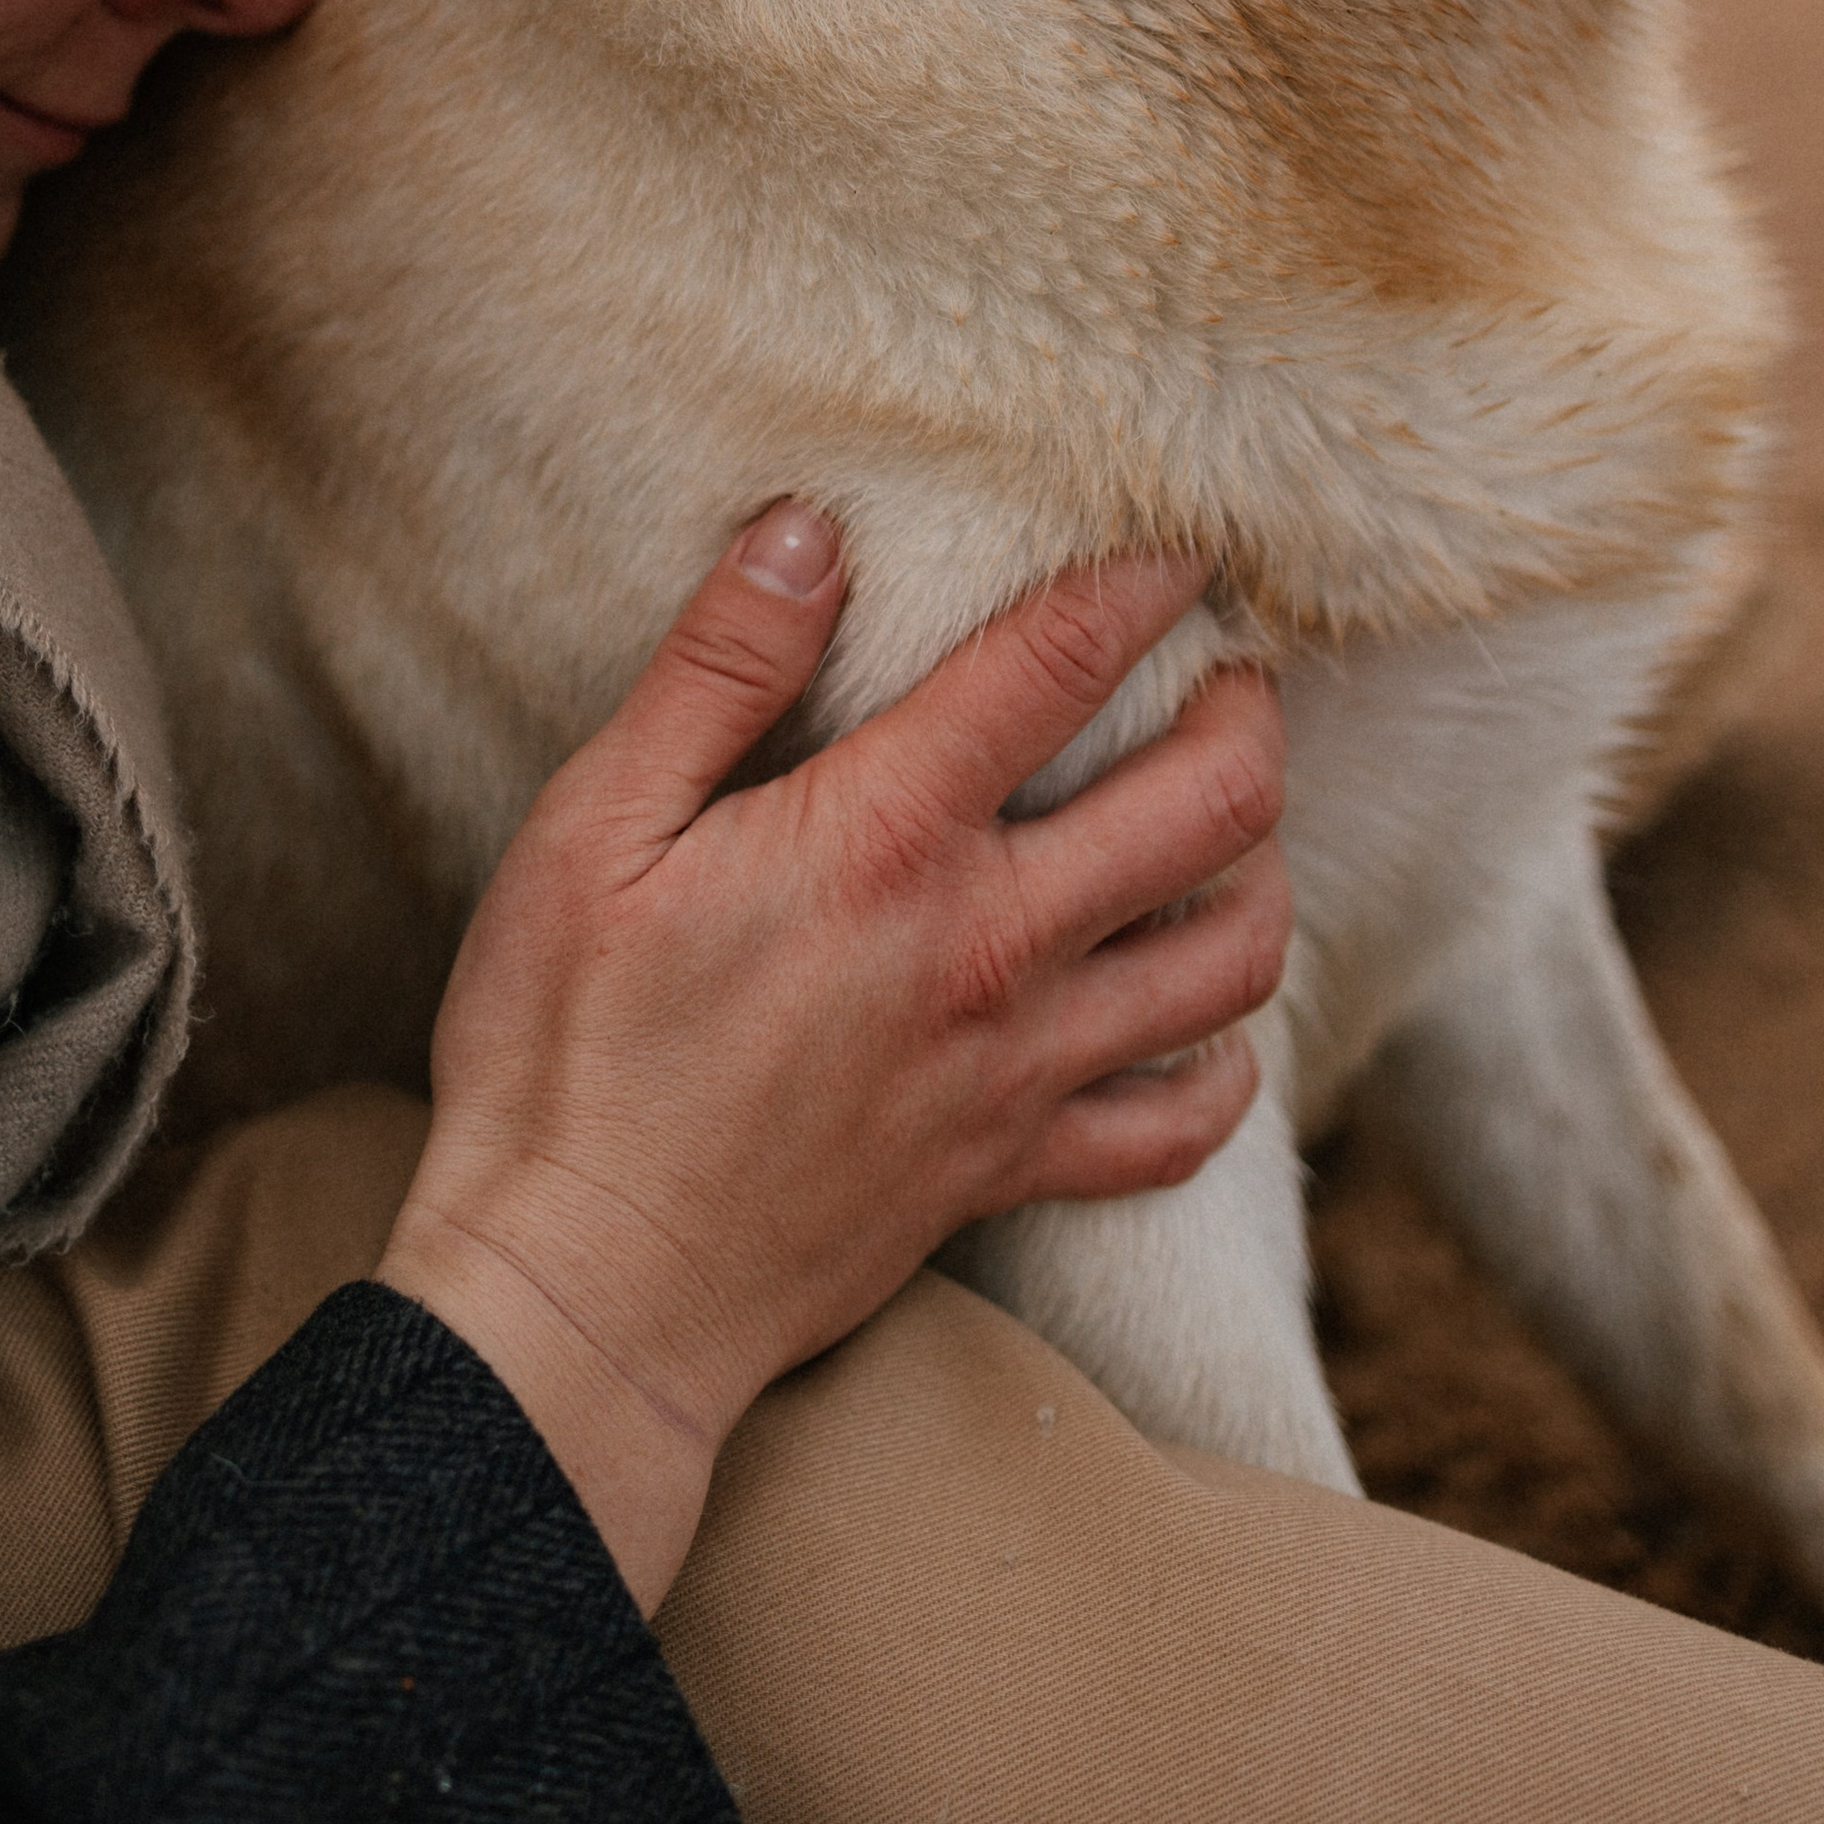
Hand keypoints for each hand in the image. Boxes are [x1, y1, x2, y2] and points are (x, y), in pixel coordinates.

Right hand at [376, 503, 1289, 1608]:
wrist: (585, 1293)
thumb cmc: (564, 1051)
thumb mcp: (596, 827)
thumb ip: (718, 670)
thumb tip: (808, 530)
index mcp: (886, 838)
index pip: (1059, 662)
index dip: (1139, 579)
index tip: (1179, 538)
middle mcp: (988, 945)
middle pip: (1209, 803)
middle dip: (1247, 713)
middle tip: (1235, 671)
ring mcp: (1017, 1068)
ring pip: (1231, 958)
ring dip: (1260, 871)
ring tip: (1232, 824)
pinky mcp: (1010, 1169)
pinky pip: (1180, 1127)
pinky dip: (1220, 1068)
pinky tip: (1198, 1023)